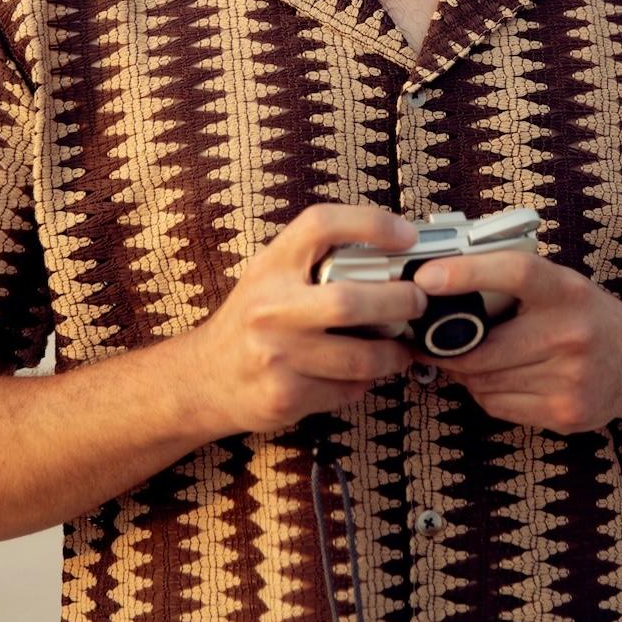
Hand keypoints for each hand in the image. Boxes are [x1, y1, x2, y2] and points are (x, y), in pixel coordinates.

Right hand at [186, 204, 421, 437]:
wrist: (203, 378)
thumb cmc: (252, 319)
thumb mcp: (271, 274)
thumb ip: (317, 262)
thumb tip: (394, 255)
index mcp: (271, 265)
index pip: (320, 226)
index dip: (371, 224)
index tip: (407, 236)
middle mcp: (269, 307)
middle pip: (350, 301)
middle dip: (399, 302)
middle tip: (418, 302)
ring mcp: (275, 355)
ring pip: (359, 356)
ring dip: (392, 353)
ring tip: (400, 347)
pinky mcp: (284, 396)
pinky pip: (346, 389)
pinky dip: (364, 383)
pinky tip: (362, 374)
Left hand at [413, 249, 621, 434]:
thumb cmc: (584, 315)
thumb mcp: (559, 284)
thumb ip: (511, 281)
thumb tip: (439, 282)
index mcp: (566, 291)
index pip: (514, 272)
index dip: (467, 273)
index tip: (426, 278)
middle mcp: (572, 334)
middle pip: (483, 348)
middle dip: (445, 349)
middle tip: (428, 340)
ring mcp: (571, 378)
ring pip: (484, 382)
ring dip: (464, 373)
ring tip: (468, 359)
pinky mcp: (566, 412)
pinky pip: (498, 406)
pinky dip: (484, 394)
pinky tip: (496, 380)